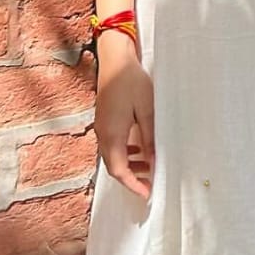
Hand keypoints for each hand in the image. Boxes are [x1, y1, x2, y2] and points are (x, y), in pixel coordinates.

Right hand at [94, 35, 155, 199]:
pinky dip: (125, 152)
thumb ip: (149, 139)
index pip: (119, 171)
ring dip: (129, 165)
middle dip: (131, 179)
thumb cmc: (132, 82)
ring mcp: (101, 128)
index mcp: (112, 135)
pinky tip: (139, 148)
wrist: (115, 60)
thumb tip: (153, 162)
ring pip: (113, 156)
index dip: (133, 185)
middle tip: (150, 184)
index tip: (147, 194)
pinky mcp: (104, 121)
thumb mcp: (148, 111)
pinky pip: (112, 145)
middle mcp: (103, 134)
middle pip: (114, 167)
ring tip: (148, 167)